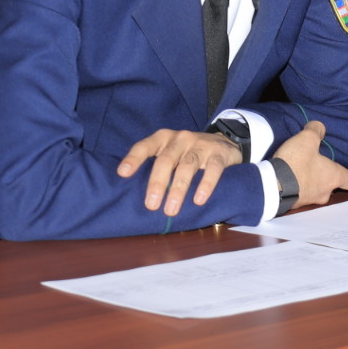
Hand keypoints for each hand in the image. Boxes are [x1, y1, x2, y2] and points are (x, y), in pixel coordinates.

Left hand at [119, 130, 244, 216]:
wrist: (225, 141)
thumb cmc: (188, 153)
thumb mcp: (170, 152)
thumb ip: (155, 164)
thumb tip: (132, 193)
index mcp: (164, 138)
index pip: (145, 146)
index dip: (134, 158)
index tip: (122, 174)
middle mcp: (181, 138)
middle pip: (166, 160)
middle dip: (157, 183)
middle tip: (151, 205)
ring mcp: (201, 145)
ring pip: (187, 166)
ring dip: (178, 189)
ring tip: (171, 210)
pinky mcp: (219, 153)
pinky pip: (212, 169)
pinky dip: (206, 185)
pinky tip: (199, 200)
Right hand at [273, 121, 347, 207]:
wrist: (270, 186)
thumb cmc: (295, 163)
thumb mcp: (306, 140)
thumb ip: (315, 131)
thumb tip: (318, 127)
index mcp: (334, 177)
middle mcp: (324, 192)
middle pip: (333, 185)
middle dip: (330, 177)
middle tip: (326, 167)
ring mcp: (308, 199)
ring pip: (316, 190)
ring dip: (313, 181)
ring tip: (305, 170)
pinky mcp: (293, 203)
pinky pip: (301, 193)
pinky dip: (299, 186)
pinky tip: (292, 178)